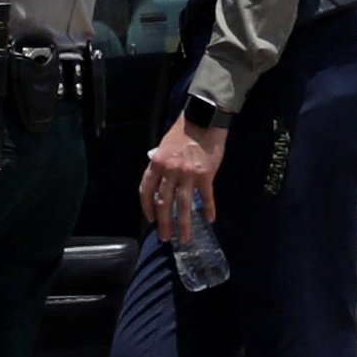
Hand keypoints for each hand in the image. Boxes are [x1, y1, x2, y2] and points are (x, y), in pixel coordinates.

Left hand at [140, 112, 226, 245]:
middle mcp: (169, 171)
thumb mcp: (164, 146)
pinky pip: (205, 197)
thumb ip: (161, 164)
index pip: (146, 191)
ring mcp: (187, 174)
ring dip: (182, 225)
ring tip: (183, 238)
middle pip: (163, 203)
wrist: (204, 119)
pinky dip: (208, 209)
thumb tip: (160, 182)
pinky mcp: (205, 175)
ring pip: (182, 206)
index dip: (147, 208)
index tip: (150, 219)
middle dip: (163, 223)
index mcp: (156, 163)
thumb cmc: (183, 131)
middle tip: (164, 237)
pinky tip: (209, 219)